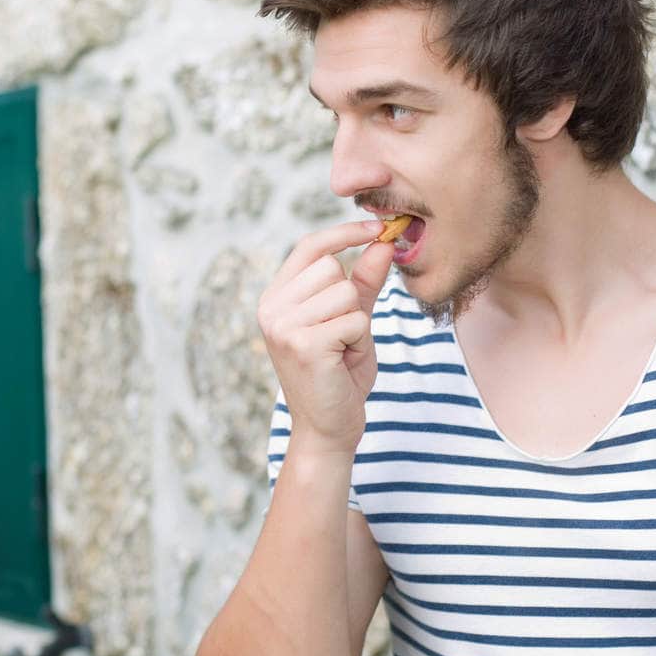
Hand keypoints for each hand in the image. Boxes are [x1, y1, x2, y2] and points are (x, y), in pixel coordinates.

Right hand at [258, 220, 393, 453]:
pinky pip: (355, 319)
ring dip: (356, 321)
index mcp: (276, 297)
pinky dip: (359, 340)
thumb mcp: (352, 321)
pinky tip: (343, 362)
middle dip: (351, 298)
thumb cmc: (339, 375)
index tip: (378, 226)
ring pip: (346, 292)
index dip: (344, 232)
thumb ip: (364, 282)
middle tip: (342, 335)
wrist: (328, 429)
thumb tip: (383, 242)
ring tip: (342, 350)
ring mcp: (283, 326)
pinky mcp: (304, 343)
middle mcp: (271, 308)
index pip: (310, 246)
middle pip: (332, 267)